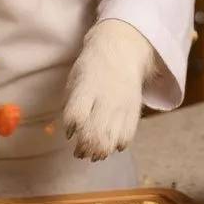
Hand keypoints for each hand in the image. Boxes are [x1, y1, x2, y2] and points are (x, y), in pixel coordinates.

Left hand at [63, 20, 153, 160]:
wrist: (122, 50)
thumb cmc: (92, 67)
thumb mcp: (75, 78)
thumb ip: (71, 104)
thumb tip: (70, 132)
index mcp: (87, 88)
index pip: (76, 116)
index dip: (71, 128)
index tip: (70, 132)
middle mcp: (105, 99)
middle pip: (95, 134)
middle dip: (85, 149)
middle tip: (80, 152)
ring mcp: (122, 107)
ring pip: (111, 140)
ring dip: (100, 152)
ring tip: (93, 153)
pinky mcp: (134, 112)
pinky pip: (127, 137)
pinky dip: (117, 146)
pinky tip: (110, 143)